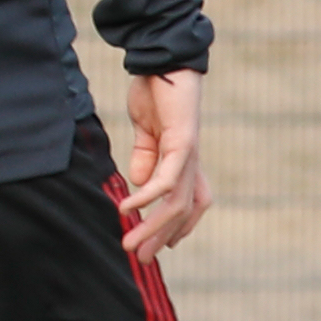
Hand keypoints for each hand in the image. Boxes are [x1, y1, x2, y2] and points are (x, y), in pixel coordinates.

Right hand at [114, 68, 211, 257]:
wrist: (165, 62)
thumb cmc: (156, 93)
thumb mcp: (145, 130)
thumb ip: (144, 156)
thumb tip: (137, 183)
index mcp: (185, 160)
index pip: (192, 202)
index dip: (181, 226)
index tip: (161, 247)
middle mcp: (191, 161)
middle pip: (183, 211)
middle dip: (160, 236)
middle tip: (140, 258)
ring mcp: (190, 153)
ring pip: (175, 202)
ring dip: (151, 225)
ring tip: (129, 242)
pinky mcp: (183, 142)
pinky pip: (165, 178)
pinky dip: (147, 195)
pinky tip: (128, 206)